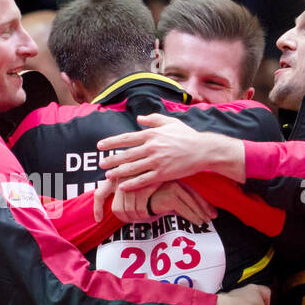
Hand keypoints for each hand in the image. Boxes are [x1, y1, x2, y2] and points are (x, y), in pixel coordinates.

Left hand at [97, 114, 227, 190]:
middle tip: (100, 164)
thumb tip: (138, 118)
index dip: (111, 142)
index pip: (126, 138)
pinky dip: (132, 184)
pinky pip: (144, 180)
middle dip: (111, 160)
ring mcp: (157, 161)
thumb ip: (154, 119)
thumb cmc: (187, 135)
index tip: (100, 146)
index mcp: (152, 134)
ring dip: (118, 172)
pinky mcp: (163, 174)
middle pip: (126, 155)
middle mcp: (152, 147)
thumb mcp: (171, 122)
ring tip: (108, 175)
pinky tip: (122, 186)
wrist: (203, 150)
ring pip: (132, 168)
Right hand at [148, 181, 215, 224]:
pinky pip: (184, 208)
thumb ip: (175, 199)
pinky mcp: (168, 197)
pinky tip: (197, 221)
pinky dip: (192, 216)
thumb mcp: (163, 196)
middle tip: (212, 217)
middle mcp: (176, 183)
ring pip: (191, 203)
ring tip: (204, 222)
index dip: (203, 203)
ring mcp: (172, 189)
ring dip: (199, 213)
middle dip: (205, 208)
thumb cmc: (147, 197)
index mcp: (176, 181)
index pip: (193, 192)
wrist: (132, 195)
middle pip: (194, 197)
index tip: (211, 211)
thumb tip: (188, 209)